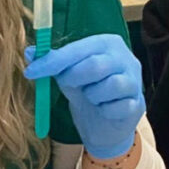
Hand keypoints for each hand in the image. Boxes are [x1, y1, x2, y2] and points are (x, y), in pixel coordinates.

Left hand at [24, 34, 143, 158]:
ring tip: (92, 97)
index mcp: (106, 43)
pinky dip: (102, 111)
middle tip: (68, 85)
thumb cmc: (86, 91)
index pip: (78, 48)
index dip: (53, 61)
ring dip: (91, 96)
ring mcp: (135, 81)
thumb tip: (30, 52)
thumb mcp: (66, 75)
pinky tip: (104, 110)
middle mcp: (125, 58)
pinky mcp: (137, 104)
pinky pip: (114, 108)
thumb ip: (51, 63)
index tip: (31, 72)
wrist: (103, 124)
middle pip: (96, 65)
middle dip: (74, 78)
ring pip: (108, 87)